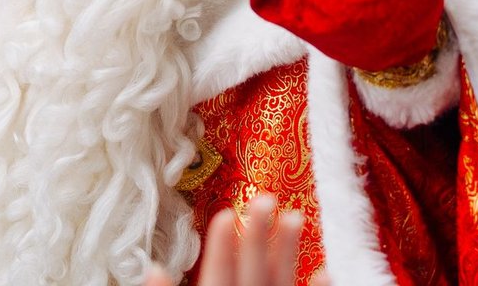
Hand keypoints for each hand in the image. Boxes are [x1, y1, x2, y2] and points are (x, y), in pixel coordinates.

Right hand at [144, 196, 315, 285]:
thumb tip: (151, 268)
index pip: (217, 276)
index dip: (220, 247)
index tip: (224, 215)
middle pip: (252, 273)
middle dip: (257, 236)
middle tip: (265, 200)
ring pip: (280, 282)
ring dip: (287, 251)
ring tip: (294, 216)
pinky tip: (326, 268)